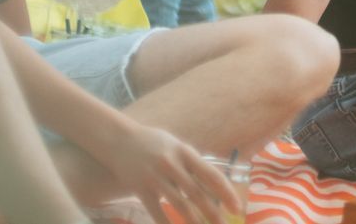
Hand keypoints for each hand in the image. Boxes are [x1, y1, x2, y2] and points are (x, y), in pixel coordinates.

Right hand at [92, 119, 239, 223]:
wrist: (118, 139)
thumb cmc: (153, 143)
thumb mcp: (176, 145)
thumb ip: (193, 163)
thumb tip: (216, 182)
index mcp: (185, 152)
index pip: (211, 175)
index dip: (226, 193)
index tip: (237, 207)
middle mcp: (171, 164)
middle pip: (197, 193)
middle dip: (213, 213)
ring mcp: (155, 177)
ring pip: (179, 205)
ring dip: (194, 221)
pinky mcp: (140, 188)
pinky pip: (157, 212)